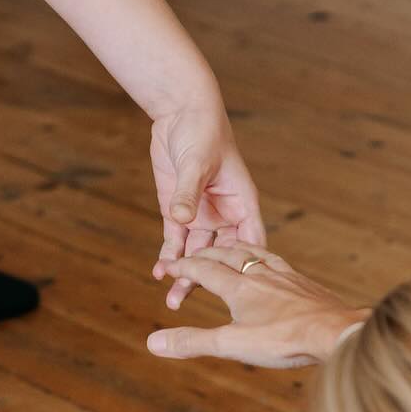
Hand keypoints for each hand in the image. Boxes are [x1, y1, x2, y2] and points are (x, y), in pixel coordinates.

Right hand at [147, 243, 366, 367]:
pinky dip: (263, 256)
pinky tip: (270, 265)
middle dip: (203, 254)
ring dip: (232, 248)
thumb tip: (152, 342)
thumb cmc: (285, 340)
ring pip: (252, 252)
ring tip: (225, 249)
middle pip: (225, 254)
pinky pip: (277, 261)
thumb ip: (192, 341)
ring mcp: (283, 276)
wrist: (336, 332)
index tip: (166, 266)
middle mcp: (259, 274)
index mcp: (238, 286)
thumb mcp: (232, 344)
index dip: (181, 267)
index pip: (202, 269)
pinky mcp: (302, 282)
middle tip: (191, 256)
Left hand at [149, 100, 265, 299]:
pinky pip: (175, 240)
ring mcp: (201, 213)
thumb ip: (189, 193)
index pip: (250, 242)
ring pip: (196, 253)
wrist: (180, 111)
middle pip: (220, 255)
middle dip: (207, 280)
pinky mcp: (177, 210)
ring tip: (172, 300)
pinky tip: (160, 274)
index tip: (241, 295)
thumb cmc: (201, 131)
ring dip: (185, 274)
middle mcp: (224, 213)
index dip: (247, 268)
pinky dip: (169, 256)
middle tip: (187, 299)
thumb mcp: (197, 162)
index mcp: (242, 203)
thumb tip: (181, 219)